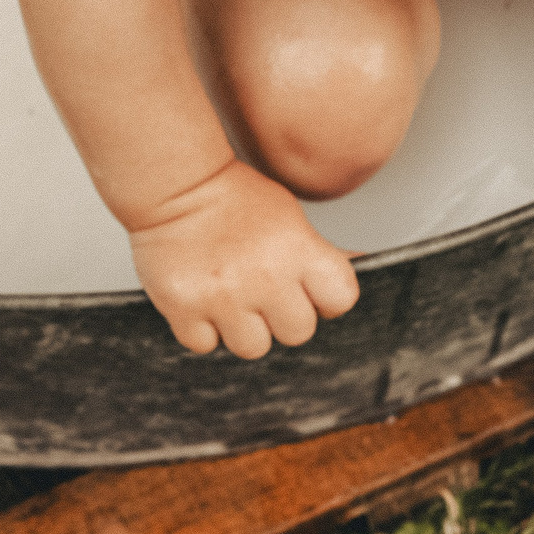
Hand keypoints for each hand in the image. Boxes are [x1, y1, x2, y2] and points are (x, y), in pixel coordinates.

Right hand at [126, 159, 359, 357]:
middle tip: (267, 293)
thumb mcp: (290, 217)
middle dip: (286, 317)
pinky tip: (204, 300)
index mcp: (296, 250)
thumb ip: (317, 254)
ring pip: (253, 347)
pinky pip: (205, 345)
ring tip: (234, 297)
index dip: (329, 299)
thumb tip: (356, 268)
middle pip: (299, 333)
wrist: (177, 186)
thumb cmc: (236, 199)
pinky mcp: (182, 307)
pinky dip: (203, 329)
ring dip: (245, 328)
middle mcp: (263, 277)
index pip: (341, 299)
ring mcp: (221, 296)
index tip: (314, 292)